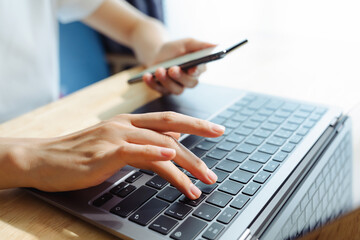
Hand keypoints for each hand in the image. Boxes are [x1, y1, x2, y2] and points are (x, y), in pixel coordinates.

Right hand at [7, 112, 223, 198]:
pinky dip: (157, 156)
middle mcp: (126, 124)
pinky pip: (138, 152)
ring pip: (161, 145)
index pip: (169, 120)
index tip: (215, 130)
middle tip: (218, 151)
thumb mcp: (112, 144)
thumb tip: (167, 146)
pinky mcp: (107, 152)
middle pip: (171, 128)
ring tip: (202, 182)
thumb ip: (139, 144)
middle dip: (201, 137)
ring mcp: (117, 136)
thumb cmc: (79, 154)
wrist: (43, 159)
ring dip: (186, 164)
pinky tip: (172, 160)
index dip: (194, 124)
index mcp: (128, 122)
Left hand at [142, 38, 215, 94]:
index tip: (191, 68)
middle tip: (172, 68)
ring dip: (166, 81)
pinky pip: (159, 90)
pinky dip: (152, 83)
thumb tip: (217, 45)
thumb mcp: (187, 43)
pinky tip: (147, 76)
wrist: (157, 53)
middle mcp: (189, 80)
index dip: (196, 71)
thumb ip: (201, 45)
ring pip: (175, 90)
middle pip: (188, 83)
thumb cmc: (175, 48)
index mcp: (198, 69)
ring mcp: (176, 87)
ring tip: (159, 70)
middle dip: (180, 77)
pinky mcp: (164, 90)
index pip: (199, 72)